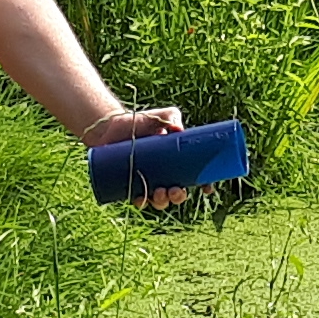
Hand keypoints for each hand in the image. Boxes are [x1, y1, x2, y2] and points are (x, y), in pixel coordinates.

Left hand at [76, 104, 194, 208]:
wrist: (112, 126)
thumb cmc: (140, 121)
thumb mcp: (160, 116)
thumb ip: (171, 117)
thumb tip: (178, 128)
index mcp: (176, 162)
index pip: (193, 177)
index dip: (202, 185)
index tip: (207, 188)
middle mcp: (163, 175)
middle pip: (176, 193)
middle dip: (179, 196)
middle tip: (175, 190)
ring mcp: (147, 181)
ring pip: (159, 200)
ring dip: (163, 201)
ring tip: (160, 193)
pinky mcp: (130, 185)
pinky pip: (138, 199)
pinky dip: (141, 201)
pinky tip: (142, 199)